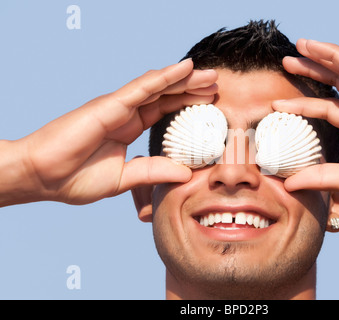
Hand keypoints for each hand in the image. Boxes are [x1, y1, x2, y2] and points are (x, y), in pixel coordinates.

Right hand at [1, 59, 217, 205]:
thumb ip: (154, 171)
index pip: (165, 112)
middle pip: (166, 95)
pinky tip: (184, 69)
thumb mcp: (125, 178)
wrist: (43, 177)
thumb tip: (187, 173)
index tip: (211, 106)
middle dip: (192, 89)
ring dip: (185, 78)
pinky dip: (164, 76)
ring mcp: (118, 106)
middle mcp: (126, 114)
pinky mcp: (109, 104)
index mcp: (129, 129)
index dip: (188, 106)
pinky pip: (142, 87)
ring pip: (158, 86)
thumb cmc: (75, 179)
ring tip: (210, 74)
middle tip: (217, 84)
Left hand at [273, 39, 338, 213]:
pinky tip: (313, 47)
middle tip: (287, 63)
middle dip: (312, 71)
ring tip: (297, 47)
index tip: (278, 105)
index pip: (329, 108)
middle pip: (335, 83)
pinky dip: (333, 54)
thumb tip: (288, 184)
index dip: (304, 105)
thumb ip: (318, 178)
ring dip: (320, 56)